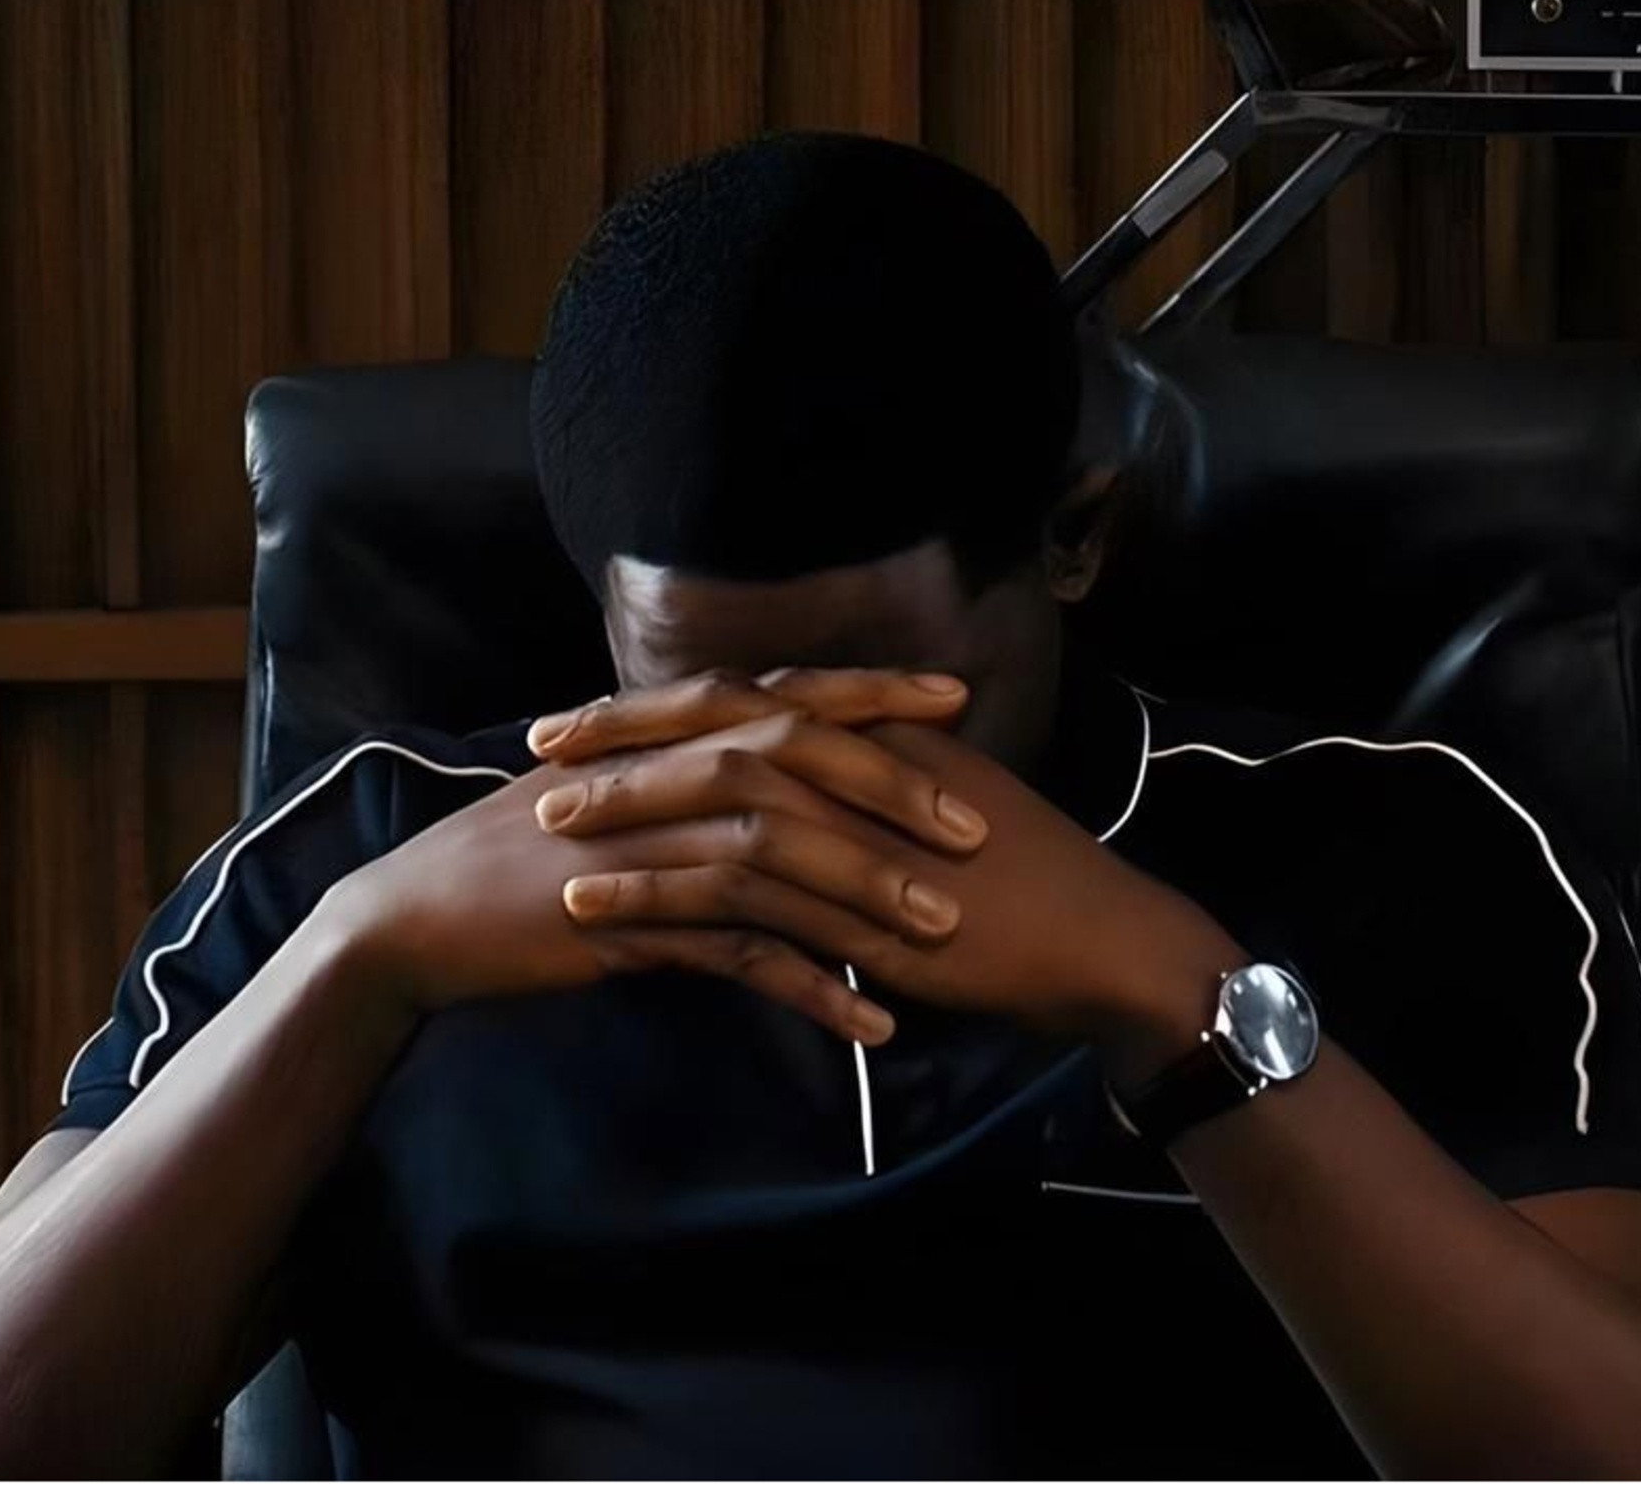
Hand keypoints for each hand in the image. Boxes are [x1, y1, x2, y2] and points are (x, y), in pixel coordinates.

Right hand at [329, 670, 989, 1050]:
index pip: (784, 694)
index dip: (871, 691)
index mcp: (663, 734)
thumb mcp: (613, 793)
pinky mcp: (626, 921)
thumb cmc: (519, 855)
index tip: (956, 696)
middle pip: (794, 761)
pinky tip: (868, 1023)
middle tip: (976, 829)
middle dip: (892, 789)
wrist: (416, 917)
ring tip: (945, 936)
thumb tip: (772, 762)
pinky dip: (809, 987)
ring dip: (866, 897)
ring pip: (777, 857)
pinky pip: (736, 952)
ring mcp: (642, 845)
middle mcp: (658, 771)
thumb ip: (687, 771)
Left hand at [537, 683, 1237, 1050]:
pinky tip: (596, 914)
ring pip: (715, 806)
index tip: (586, 712)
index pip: (748, 700)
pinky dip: (656, 899)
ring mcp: (856, 832)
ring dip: (625, 817)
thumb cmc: (1031, 884)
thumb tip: (812, 779)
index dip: (661, 703)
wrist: (1101, 939)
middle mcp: (859, 766)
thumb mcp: (944, 810)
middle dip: (623, 737)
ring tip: (548, 830)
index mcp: (874, 735)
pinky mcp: (853, 906)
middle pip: (719, 730)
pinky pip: (734, 894)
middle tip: (540, 749)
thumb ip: (875, 786)